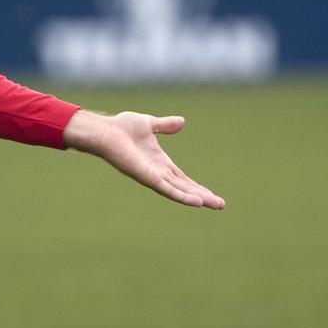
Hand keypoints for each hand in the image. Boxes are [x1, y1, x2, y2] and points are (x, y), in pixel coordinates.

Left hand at [63, 110, 223, 209]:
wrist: (106, 131)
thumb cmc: (122, 128)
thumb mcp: (150, 124)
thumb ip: (165, 125)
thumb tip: (182, 121)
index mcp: (160, 163)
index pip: (182, 179)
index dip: (197, 187)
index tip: (212, 195)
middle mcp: (158, 173)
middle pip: (185, 188)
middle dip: (203, 196)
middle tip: (220, 205)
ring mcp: (153, 177)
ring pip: (180, 191)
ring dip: (198, 198)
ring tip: (215, 205)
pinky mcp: (148, 177)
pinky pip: (168, 189)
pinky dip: (182, 196)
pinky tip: (196, 202)